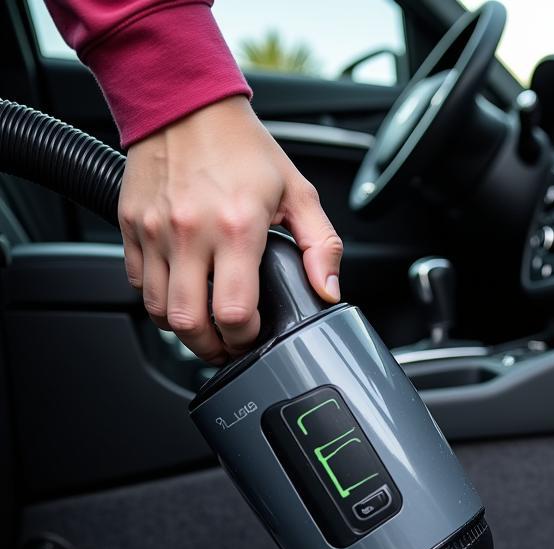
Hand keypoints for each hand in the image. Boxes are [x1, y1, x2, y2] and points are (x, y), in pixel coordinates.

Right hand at [118, 96, 342, 362]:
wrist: (184, 101)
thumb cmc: (243, 147)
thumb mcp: (298, 193)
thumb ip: (322, 246)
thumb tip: (329, 290)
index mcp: (237, 228)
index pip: (233, 312)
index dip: (244, 337)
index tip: (253, 336)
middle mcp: (191, 232)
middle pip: (189, 322)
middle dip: (211, 347)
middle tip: (227, 346)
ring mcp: (156, 230)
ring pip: (158, 311)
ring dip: (183, 329)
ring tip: (205, 327)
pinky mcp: (131, 225)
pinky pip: (137, 284)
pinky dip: (158, 300)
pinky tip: (182, 294)